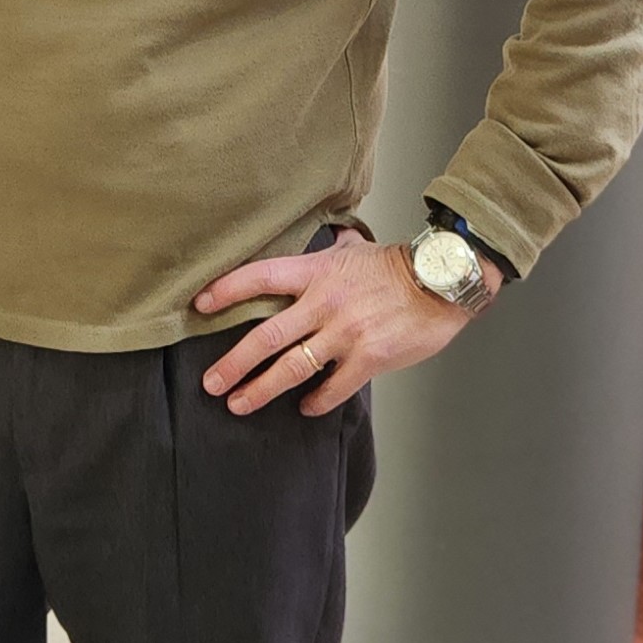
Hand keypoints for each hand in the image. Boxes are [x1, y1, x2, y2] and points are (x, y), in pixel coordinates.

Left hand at [193, 226, 500, 416]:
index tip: (200, 305)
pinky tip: (304, 408)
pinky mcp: (370, 358)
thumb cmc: (397, 266)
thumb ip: (332, 248)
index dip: (226, 290)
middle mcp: (323, 303)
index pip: (259, 277)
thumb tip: (327, 234)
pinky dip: (316, 400)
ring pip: (292, 367)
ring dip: (261, 389)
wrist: (442, 283)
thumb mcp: (355, 249)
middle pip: (266, 335)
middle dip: (234, 363)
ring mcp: (345, 333)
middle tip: (210, 383)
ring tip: (239, 404)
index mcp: (315, 273)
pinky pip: (334, 386)